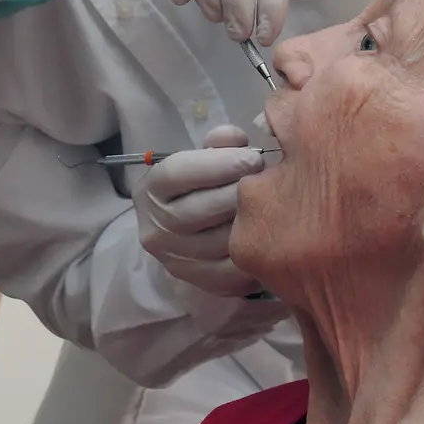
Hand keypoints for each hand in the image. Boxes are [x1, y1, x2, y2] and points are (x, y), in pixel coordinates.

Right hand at [133, 125, 267, 297]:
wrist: (183, 232)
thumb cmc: (199, 185)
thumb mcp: (201, 157)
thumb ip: (219, 143)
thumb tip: (238, 140)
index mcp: (151, 190)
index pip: (178, 173)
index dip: (220, 163)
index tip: (253, 158)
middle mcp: (156, 229)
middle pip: (205, 208)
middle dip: (243, 191)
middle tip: (271, 181)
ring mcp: (176, 260)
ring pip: (224, 241)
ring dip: (254, 221)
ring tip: (273, 206)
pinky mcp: (200, 284)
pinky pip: (235, 272)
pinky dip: (257, 253)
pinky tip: (269, 235)